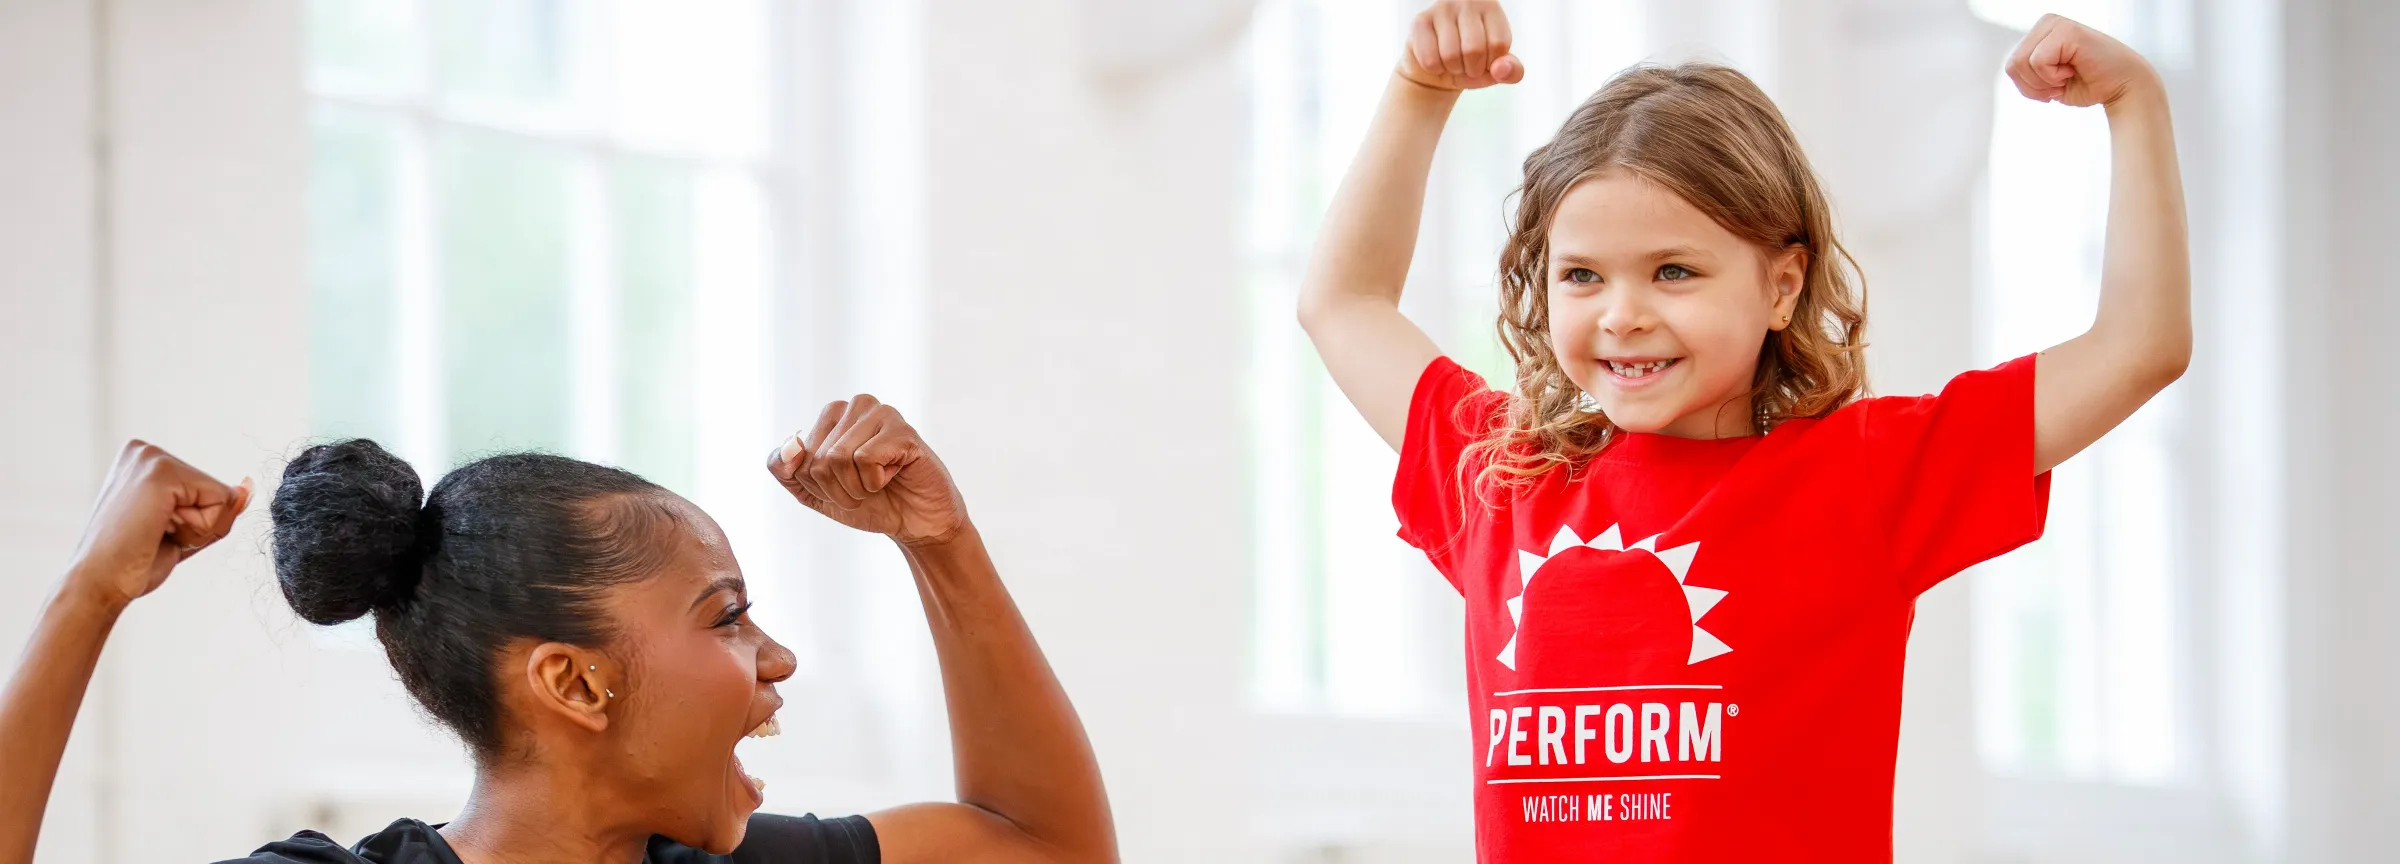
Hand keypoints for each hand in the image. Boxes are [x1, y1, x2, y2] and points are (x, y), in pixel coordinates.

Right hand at [65, 441, 252, 609]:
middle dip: (200, 524)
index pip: (207, 488)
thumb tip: (248, 486)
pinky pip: (220, 501)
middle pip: (218, 490)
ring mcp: (152, 459)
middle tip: (155, 535)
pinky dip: (199, 529)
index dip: (195, 521)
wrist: (100, 583)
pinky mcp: (161, 473)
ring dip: (199, 528)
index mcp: (145, 460)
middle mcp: (146, 451)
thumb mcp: (185, 527)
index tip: (156, 531)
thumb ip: (219, 506)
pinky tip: (159, 530)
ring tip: (155, 533)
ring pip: (222, 497)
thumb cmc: (135, 560)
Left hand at [766, 396, 968, 546]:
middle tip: (864, 490)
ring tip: (879, 482)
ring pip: (837, 458)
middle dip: (836, 490)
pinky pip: (865, 460)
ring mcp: (882, 413)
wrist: (914, 523)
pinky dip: (876, 482)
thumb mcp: (811, 492)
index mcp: (832, 414)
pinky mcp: (902, 430)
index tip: (843, 486)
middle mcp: (856, 405)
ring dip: (856, 488)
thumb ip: (783, 467)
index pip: (796, 456)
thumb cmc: (867, 503)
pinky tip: (895, 474)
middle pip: (816, 459)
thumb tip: (792, 443)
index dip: (816, 486)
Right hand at [1397, 0, 1521, 90]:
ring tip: (1453, 63)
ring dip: (1453, 70)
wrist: (1437, 67)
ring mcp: (1442, 8)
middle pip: (1474, 50)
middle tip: (1467, 66)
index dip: (1492, 64)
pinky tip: (1436, 60)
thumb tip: (1501, 70)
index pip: (1498, 44)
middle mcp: (1468, 1)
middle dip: (1471, 70)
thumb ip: (1511, 71)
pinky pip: (1430, 60)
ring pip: (1450, 55)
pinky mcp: (1420, 21)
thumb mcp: (1497, 69)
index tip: (1486, 61)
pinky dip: (1435, 69)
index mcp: (1492, 8)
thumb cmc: (1472, 63)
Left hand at [2004, 14, 2159, 107]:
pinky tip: (2074, 69)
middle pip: (2013, 65)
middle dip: (2036, 86)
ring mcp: (2056, 23)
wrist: (2123, 87)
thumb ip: (2026, 72)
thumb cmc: (2089, 84)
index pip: (2011, 66)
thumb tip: (2011, 67)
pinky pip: (2038, 61)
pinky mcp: (2066, 30)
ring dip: (2045, 81)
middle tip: (2063, 82)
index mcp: (2040, 33)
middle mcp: (2046, 22)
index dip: (2030, 87)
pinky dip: (2054, 76)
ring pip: (2022, 63)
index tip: (2057, 85)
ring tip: (2069, 74)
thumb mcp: (2046, 81)